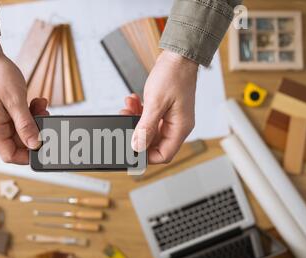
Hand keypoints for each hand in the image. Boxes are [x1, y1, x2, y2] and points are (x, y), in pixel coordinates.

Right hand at [0, 39, 48, 163]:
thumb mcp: (16, 101)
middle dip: (35, 132)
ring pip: (22, 132)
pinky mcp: (3, 114)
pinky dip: (30, 114)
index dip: (28, 155)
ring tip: (41, 107)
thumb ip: (26, 125)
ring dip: (34, 121)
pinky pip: (20, 121)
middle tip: (45, 118)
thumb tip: (35, 144)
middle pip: (18, 144)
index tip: (44, 146)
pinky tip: (36, 103)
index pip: (10, 155)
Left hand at [121, 49, 197, 163]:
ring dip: (135, 120)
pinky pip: (149, 117)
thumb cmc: (174, 75)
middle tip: (125, 122)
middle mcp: (177, 125)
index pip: (164, 155)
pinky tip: (133, 102)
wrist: (179, 55)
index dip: (146, 155)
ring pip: (148, 129)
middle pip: (153, 143)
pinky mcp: (164, 109)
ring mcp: (171, 117)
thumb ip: (146, 127)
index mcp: (180, 128)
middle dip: (136, 134)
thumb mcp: (156, 103)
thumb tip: (137, 146)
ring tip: (127, 109)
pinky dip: (139, 111)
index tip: (131, 148)